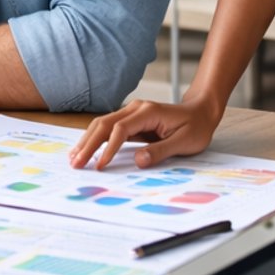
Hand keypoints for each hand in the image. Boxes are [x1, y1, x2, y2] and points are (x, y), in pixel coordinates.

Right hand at [68, 92, 223, 170]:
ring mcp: (130, 113)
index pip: (120, 129)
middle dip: (88, 144)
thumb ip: (161, 150)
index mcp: (148, 112)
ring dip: (87, 141)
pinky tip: (85, 149)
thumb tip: (138, 160)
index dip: (108, 148)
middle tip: (75, 163)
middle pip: (104, 124)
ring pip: (101, 125)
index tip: (100, 165)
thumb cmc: (196, 127)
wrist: (201, 112)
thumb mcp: (185, 142)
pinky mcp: (130, 121)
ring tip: (73, 158)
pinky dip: (94, 139)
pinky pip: (108, 129)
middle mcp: (135, 109)